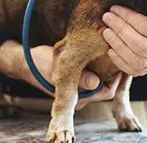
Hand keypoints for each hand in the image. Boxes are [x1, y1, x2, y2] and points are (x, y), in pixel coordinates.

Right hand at [0, 41, 121, 109]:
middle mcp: (81, 97)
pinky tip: (103, 51)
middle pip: (109, 87)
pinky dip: (103, 65)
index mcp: (76, 98)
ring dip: (109, 67)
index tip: (119, 58)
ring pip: (105, 81)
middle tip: (118, 50)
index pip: (106, 92)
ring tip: (111, 48)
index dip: (116, 78)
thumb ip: (76, 76)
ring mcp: (81, 90)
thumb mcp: (55, 66)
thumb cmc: (39, 64)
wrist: (27, 62)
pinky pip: (99, 76)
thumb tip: (95, 82)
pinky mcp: (81, 81)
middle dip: (115, 71)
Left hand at [102, 0, 146, 75]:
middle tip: (107, 18)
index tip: (115, 8)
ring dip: (118, 46)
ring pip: (137, 61)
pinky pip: (133, 71)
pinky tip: (110, 48)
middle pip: (141, 45)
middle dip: (121, 30)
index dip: (130, 18)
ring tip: (106, 31)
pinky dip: (119, 61)